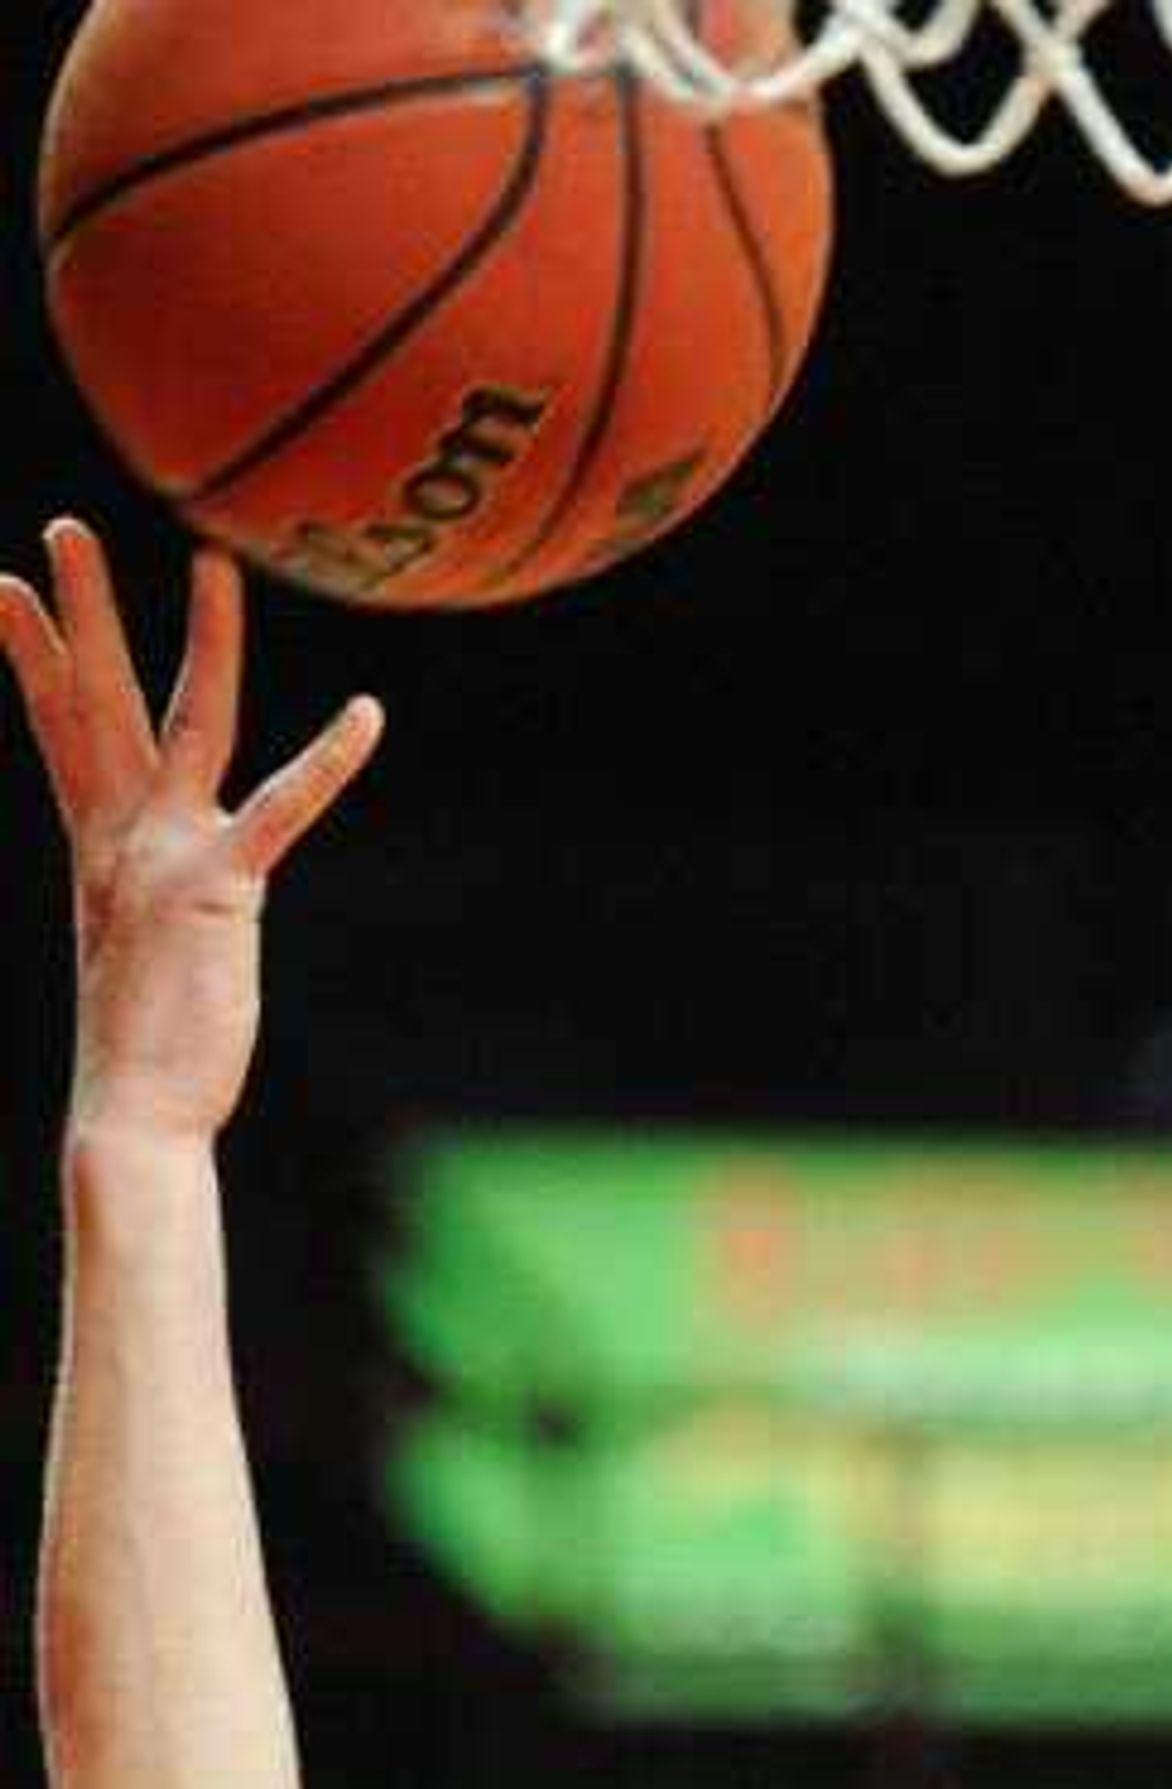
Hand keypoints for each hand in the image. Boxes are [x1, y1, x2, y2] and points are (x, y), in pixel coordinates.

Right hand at [0, 530, 382, 1147]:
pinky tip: (365, 715)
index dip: (33, 655)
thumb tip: (154, 919)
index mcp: (98, 846)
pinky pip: (280, 808)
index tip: (5, 588)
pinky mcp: (219, 887)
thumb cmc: (142, 1049)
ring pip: (189, 720)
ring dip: (204, 638)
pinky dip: (326, 761)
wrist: (135, 1108)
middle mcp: (124, 835)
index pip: (57, 727)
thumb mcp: (135, 952)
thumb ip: (144, 909)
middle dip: (80, 610)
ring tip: (212, 560)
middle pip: (97, 698)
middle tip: (63, 527)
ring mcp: (168, 854)